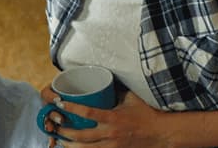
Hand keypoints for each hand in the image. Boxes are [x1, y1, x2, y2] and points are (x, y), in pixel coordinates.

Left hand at [48, 91, 169, 147]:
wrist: (162, 134)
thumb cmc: (147, 114)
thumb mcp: (132, 98)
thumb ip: (117, 91)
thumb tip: (105, 78)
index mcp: (114, 118)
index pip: (88, 112)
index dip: (72, 108)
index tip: (60, 104)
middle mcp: (111, 133)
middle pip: (82, 136)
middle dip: (65, 132)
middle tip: (55, 126)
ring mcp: (113, 146)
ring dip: (71, 146)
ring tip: (60, 141)